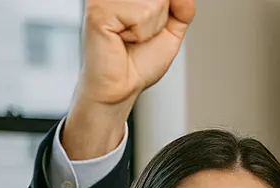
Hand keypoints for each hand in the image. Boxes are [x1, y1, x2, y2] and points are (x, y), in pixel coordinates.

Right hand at [66, 0, 194, 157]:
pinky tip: (122, 38)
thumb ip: (181, 7)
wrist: (121, 87)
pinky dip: (141, 33)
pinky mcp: (98, 11)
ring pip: (154, 2)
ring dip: (151, 27)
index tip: (148, 25)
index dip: (166, 9)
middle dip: (160, 17)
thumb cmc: (139, 60)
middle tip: (139, 34)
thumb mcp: (170, 29)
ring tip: (131, 36)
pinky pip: (141, 14)